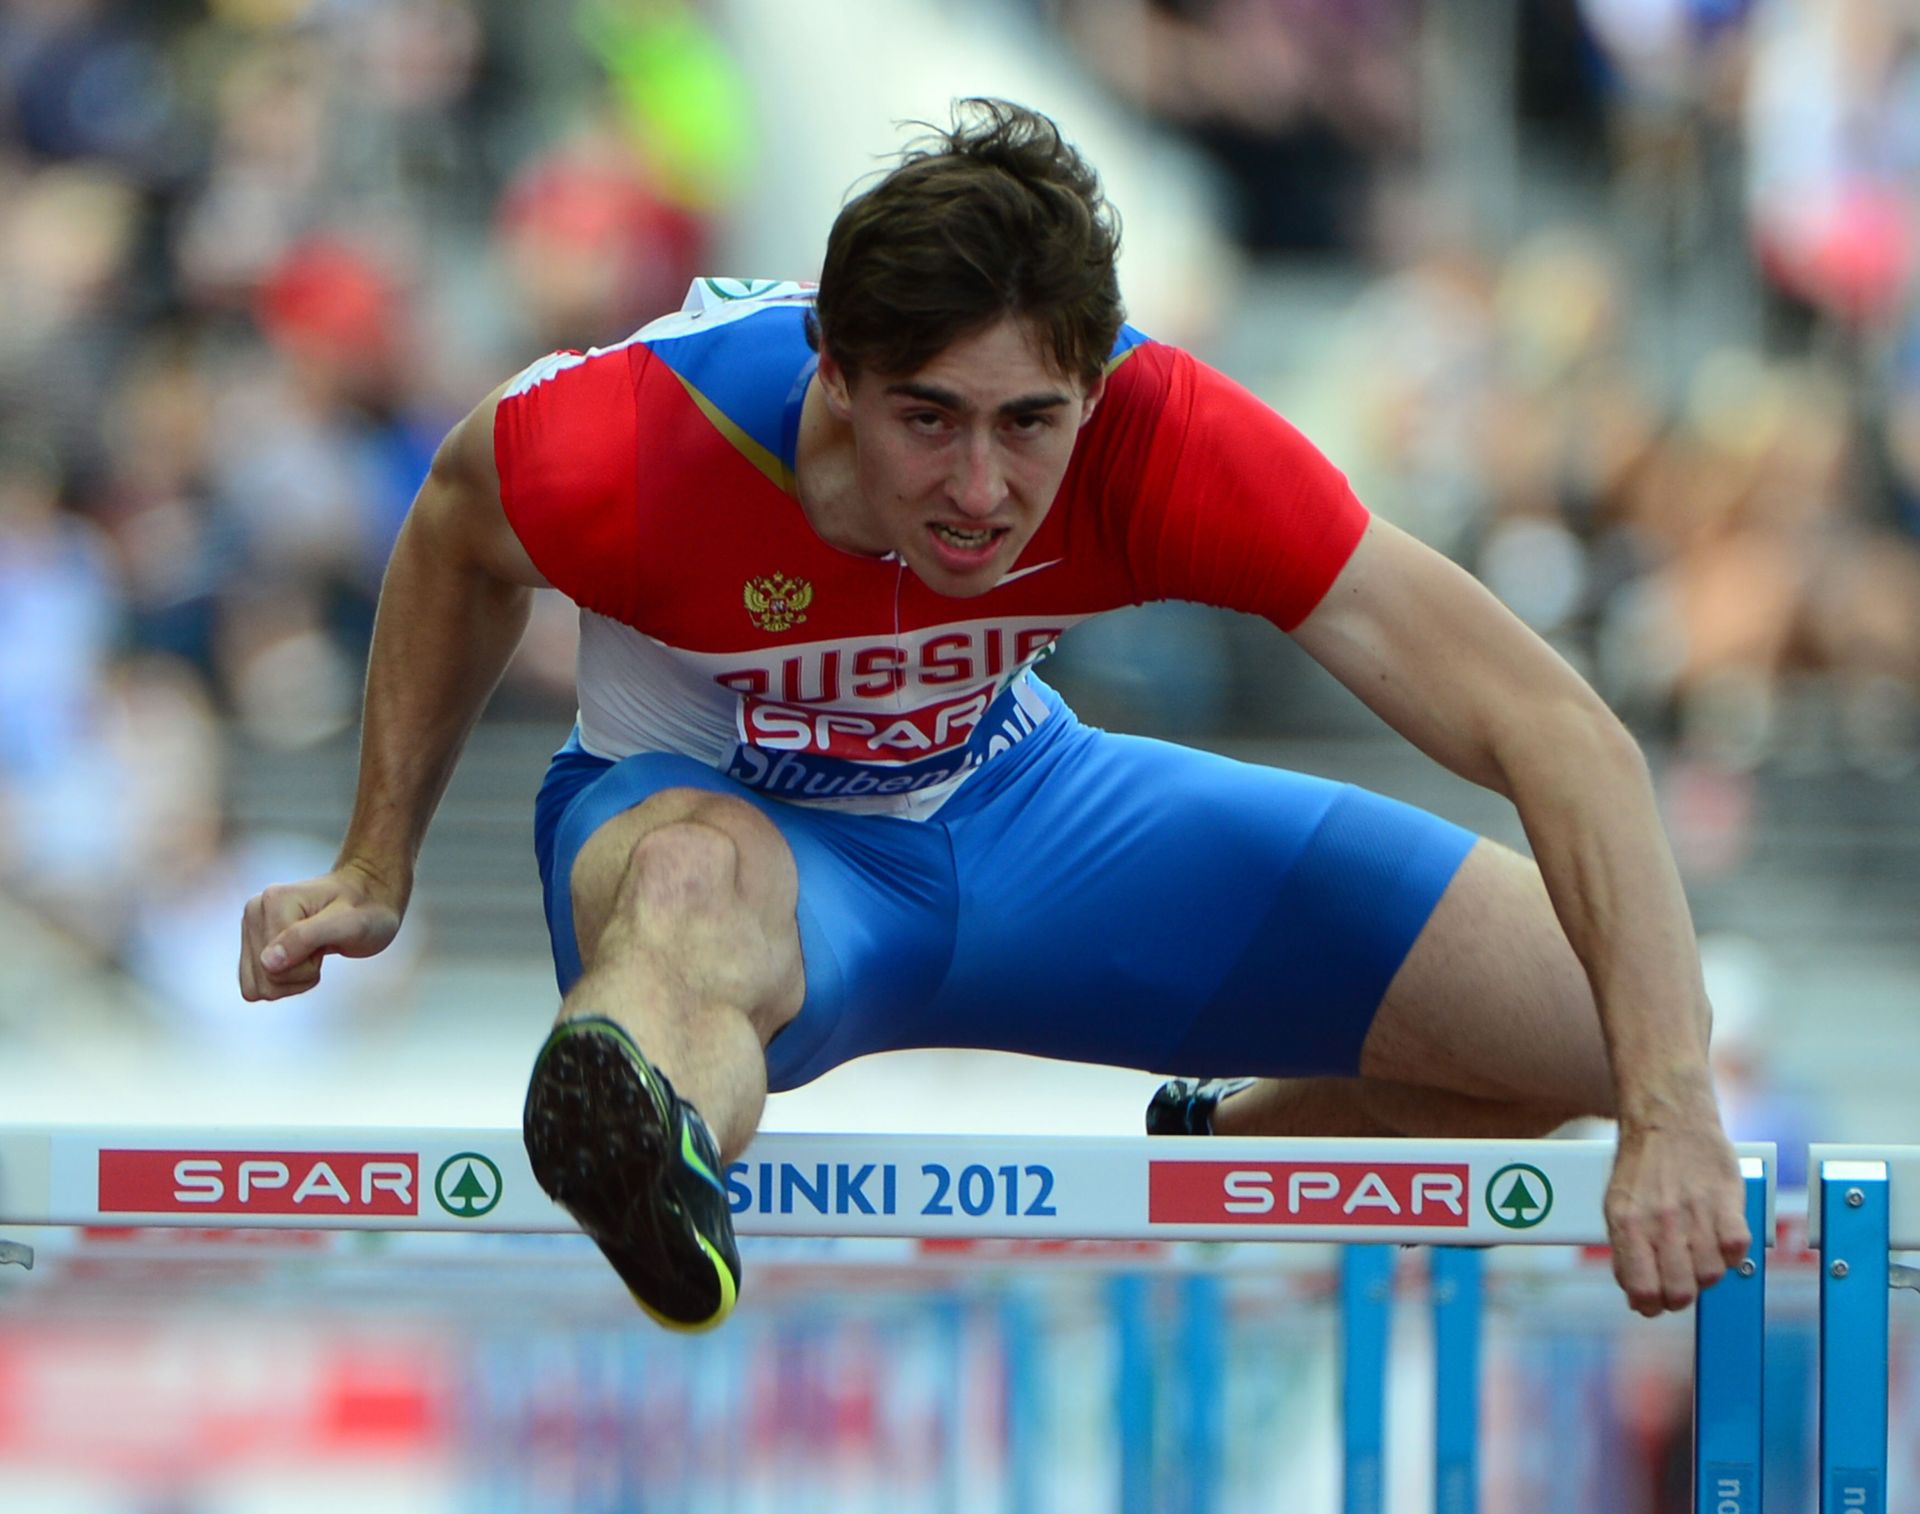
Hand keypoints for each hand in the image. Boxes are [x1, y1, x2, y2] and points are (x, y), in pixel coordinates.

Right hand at [238, 863, 404, 1001]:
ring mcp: (252, 927)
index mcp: (272, 901)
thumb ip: (306, 938)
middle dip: (299, 974)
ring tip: (314, 952)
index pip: (273, 968)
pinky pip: (257, 984)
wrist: (369, 898)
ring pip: (258, 986)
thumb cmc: (367, 909)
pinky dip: (284, 982)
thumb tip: (267, 962)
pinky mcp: (255, 942)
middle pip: (263, 979)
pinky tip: (303, 960)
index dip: (307, 967)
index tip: (328, 942)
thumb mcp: (349, 924)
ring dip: (292, 979)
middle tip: (322, 948)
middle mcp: (255, 911)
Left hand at [1604, 1097, 1750, 1316]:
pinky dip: (1731, 1252)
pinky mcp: (1726, 1200)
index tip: (1656, 1302)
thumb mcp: (1618, 1205)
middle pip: (1680, 1292)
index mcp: (1626, 1224)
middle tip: (1681, 1280)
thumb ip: (1626, 1251)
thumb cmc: (1643, 1165)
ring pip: (1711, 1275)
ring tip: (1699, 1251)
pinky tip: (1720, 1237)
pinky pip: (1736, 1249)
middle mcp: (1659, 1221)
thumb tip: (1638, 1296)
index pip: (1641, 1290)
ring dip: (1707, 1272)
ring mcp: (1694, 1212)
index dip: (1651, 1305)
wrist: (1668, 1117)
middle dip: (1681, 1295)